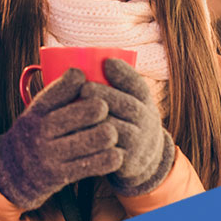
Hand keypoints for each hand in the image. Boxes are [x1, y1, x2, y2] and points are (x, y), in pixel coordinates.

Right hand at [0, 68, 121, 209]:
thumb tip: (81, 72)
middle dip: (101, 109)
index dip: (79, 82)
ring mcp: (50, 154)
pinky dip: (110, 158)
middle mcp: (41, 131)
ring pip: (95, 139)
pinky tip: (115, 154)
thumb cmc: (33, 135)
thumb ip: (56, 96)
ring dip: (110, 134)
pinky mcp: (60, 176)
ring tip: (113, 133)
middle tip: (107, 110)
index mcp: (36, 111)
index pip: (60, 90)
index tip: (87, 82)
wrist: (11, 173)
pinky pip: (95, 165)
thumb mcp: (36, 113)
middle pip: (86, 113)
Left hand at [80, 58, 174, 195]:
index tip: (107, 63)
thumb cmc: (126, 119)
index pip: (139, 85)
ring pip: (116, 129)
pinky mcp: (127, 162)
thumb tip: (100, 58)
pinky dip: (91, 143)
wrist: (143, 158)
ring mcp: (139, 143)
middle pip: (128, 106)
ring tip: (73, 109)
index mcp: (145, 102)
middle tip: (84, 87)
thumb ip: (118, 82)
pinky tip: (74, 134)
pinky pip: (107, 151)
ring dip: (94, 119)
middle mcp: (147, 122)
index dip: (125, 73)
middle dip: (105, 95)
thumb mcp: (129, 100)